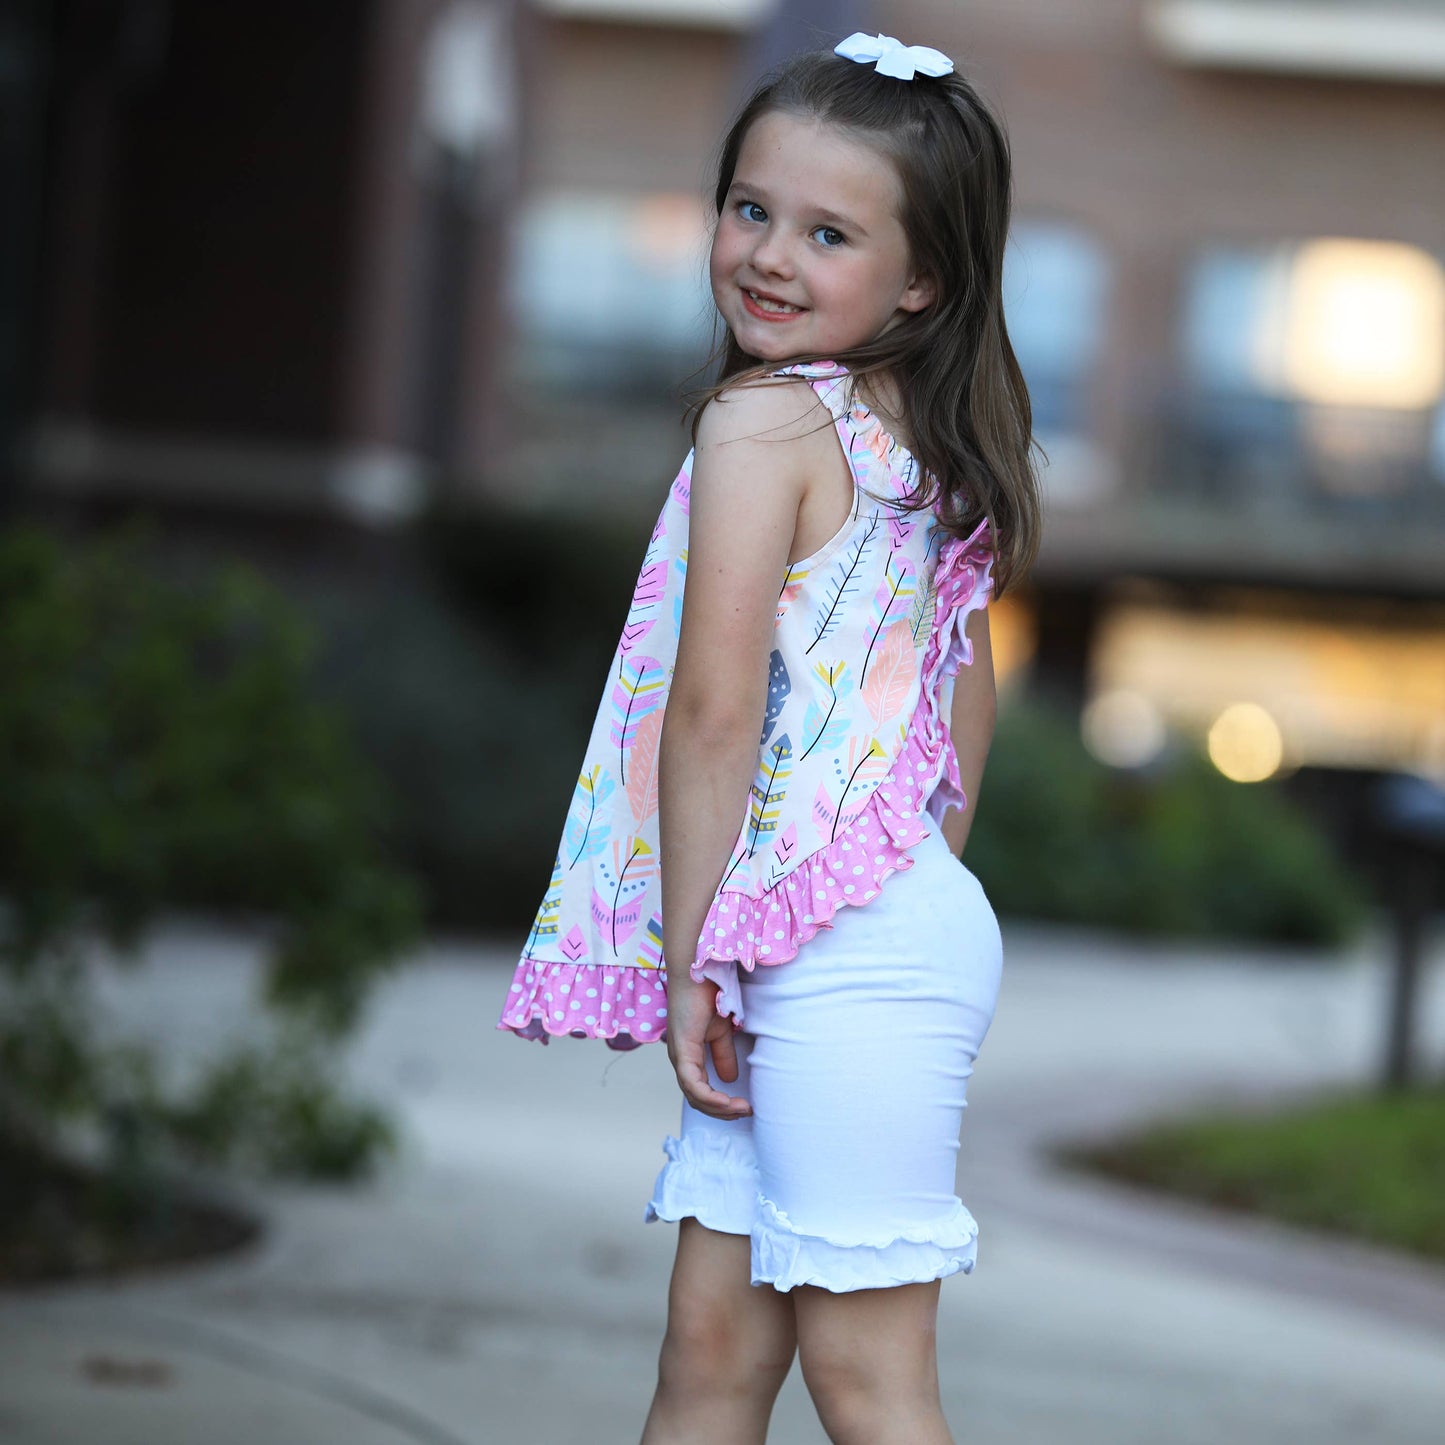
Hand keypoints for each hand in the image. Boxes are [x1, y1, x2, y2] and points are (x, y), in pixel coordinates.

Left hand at [664, 967, 751, 1120]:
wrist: (700, 972)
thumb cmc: (707, 995)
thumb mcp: (721, 1032)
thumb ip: (723, 1054)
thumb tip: (730, 1079)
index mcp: (688, 1056)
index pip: (700, 1091)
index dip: (720, 1103)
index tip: (743, 1106)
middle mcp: (680, 1060)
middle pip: (696, 1099)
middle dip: (721, 1112)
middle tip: (745, 1112)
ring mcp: (679, 1056)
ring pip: (694, 1096)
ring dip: (719, 1108)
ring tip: (741, 1109)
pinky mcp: (681, 1051)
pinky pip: (693, 1084)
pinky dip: (710, 1097)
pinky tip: (727, 1101)